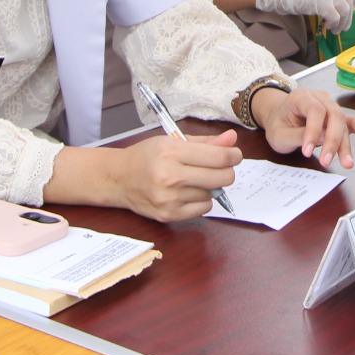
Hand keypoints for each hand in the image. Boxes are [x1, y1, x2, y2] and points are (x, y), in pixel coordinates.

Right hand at [115, 130, 241, 221]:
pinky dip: (202, 200)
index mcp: (171, 152)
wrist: (118, 178)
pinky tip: (189, 192)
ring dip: (210, 186)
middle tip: (220, 167)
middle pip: (220, 177)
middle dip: (226, 171)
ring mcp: (169, 198)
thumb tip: (232, 139)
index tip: (235, 155)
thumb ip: (205, 142)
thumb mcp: (172, 141)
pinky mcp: (168, 215)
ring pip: (212, 194)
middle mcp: (170, 176)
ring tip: (194, 179)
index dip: (233, 156)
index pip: (218, 157)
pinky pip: (203, 209)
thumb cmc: (146, 156)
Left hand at [254, 88, 354, 168]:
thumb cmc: (278, 125)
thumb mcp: (279, 134)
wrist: (279, 118)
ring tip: (347, 163)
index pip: (314, 110)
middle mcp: (319, 98)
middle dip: (332, 140)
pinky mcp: (337, 117)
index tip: (307, 152)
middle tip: (327, 162)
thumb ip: (298, 135)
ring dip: (345, 144)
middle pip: (334, 115)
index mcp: (301, 97)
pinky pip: (351, 121)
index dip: (313, 131)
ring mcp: (331, 106)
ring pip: (343, 123)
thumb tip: (322, 139)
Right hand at [255, 0, 354, 33]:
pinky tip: (327, 27)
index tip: (353, 7)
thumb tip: (344, 4)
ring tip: (335, 29)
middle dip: (348, 15)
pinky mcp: (323, 1)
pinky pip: (336, 17)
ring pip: (345, 9)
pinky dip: (333, 24)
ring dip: (342, 22)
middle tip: (343, 25)